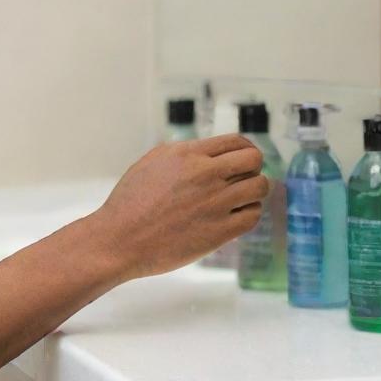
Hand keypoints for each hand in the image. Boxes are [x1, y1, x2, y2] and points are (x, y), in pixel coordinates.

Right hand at [90, 134, 267, 281]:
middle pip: (254, 160)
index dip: (244, 149)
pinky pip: (253, 215)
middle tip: (243, 178)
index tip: (243, 159)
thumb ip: (182, 151)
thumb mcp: (152, 161)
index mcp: (188, 154)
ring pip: (259, 187)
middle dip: (253, 167)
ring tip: (240, 199)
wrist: (120, 239)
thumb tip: (207, 151)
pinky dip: (248, 214)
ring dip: (253, 191)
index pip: (236, 141)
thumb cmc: (130, 201)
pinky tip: (235, 216)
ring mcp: (215, 203)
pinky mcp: (220, 231)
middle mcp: (206, 174)